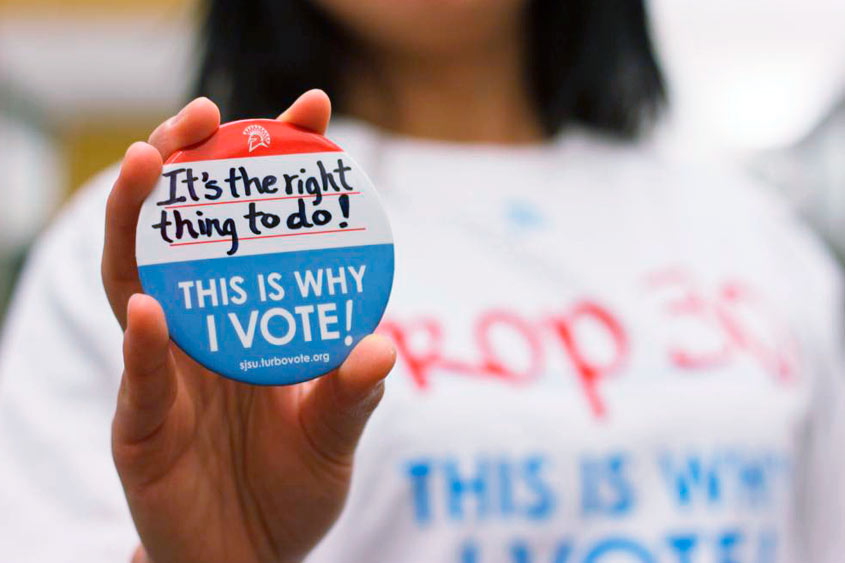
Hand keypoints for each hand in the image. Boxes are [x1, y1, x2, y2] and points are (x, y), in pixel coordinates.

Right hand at [102, 91, 395, 562]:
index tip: (312, 108)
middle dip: (189, 166)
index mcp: (246, 322)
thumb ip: (352, 396)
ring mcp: (165, 374)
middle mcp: (200, 333)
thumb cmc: (290, 492)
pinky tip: (153, 308)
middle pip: (183, 234)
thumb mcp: (335, 437)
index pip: (255, 232)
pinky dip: (146, 345)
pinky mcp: (141, 429)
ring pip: (138, 281)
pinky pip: (140, 381)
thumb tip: (382, 346)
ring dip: (141, 222)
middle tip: (208, 114)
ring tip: (156, 164)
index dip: (278, 168)